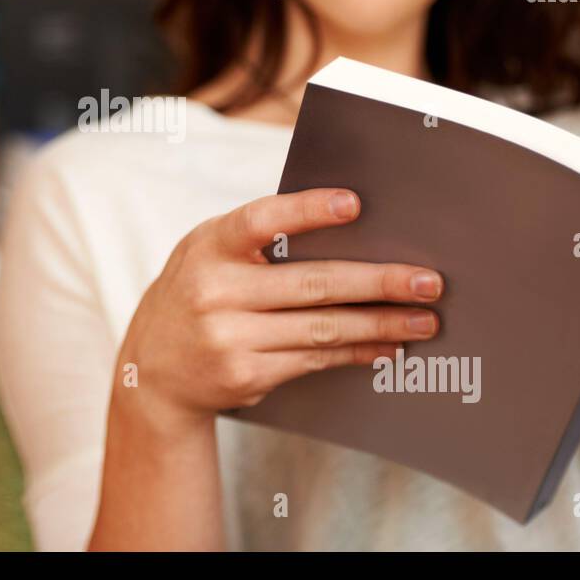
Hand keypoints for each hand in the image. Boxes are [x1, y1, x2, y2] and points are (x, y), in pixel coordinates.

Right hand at [116, 186, 443, 427]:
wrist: (151, 369)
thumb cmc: (199, 292)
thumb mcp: (210, 253)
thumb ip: (259, 239)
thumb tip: (352, 229)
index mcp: (209, 245)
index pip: (261, 220)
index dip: (307, 211)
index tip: (355, 205)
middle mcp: (215, 290)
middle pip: (312, 283)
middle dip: (378, 282)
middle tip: (429, 281)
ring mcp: (228, 337)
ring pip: (321, 327)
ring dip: (380, 323)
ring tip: (424, 319)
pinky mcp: (244, 374)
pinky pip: (313, 359)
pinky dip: (355, 351)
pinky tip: (386, 345)